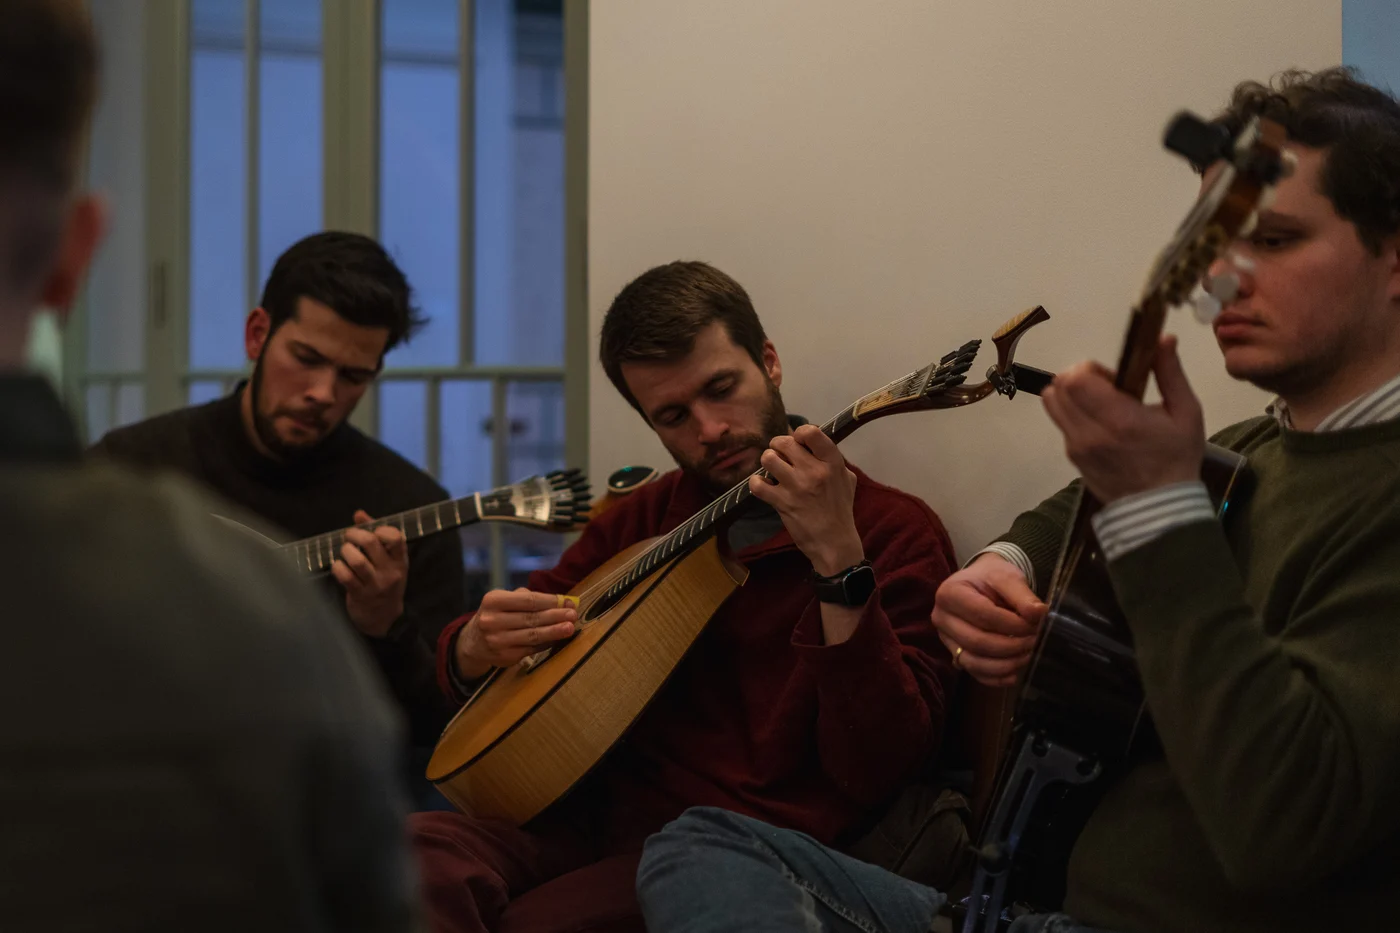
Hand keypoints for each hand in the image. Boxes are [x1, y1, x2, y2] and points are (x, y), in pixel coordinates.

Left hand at [332, 509, 408, 637]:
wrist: (384, 618)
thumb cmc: (385, 583)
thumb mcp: (388, 561)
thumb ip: (375, 535)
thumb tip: (359, 514)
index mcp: (399, 560)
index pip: (396, 537)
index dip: (381, 529)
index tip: (373, 532)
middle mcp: (389, 571)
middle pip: (371, 543)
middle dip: (354, 534)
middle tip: (349, 536)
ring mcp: (375, 584)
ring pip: (356, 560)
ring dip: (345, 551)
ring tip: (344, 552)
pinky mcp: (359, 595)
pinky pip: (345, 576)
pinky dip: (337, 567)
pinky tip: (338, 566)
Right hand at [455, 588, 578, 680]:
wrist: (474, 642)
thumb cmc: (497, 615)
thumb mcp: (504, 600)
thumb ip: (528, 598)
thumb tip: (561, 601)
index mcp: (493, 601)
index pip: (528, 600)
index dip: (551, 601)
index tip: (568, 601)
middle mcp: (492, 621)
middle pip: (531, 618)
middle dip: (555, 616)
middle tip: (573, 615)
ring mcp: (498, 641)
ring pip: (532, 636)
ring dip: (554, 632)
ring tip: (569, 628)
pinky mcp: (505, 657)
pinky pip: (531, 649)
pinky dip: (547, 643)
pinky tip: (558, 639)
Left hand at [749, 424, 863, 575]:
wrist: (834, 542)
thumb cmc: (840, 510)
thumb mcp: (847, 480)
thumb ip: (833, 460)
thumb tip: (813, 444)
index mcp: (832, 462)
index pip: (811, 432)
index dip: (799, 433)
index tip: (797, 442)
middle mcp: (814, 471)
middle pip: (784, 442)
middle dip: (778, 447)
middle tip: (780, 457)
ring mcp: (797, 486)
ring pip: (768, 458)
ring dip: (767, 462)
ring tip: (772, 471)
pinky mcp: (782, 502)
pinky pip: (757, 483)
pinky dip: (756, 483)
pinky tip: (764, 487)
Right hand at [931, 553, 1044, 686]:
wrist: (981, 584)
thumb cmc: (991, 578)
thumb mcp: (1007, 577)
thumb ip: (1023, 596)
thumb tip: (1040, 614)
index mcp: (949, 594)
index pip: (983, 615)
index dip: (1012, 624)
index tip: (1036, 625)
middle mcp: (941, 618)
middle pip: (977, 642)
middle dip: (1011, 646)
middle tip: (1035, 642)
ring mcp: (946, 640)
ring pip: (974, 662)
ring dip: (1005, 664)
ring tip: (1028, 656)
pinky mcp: (955, 655)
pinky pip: (974, 673)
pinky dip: (996, 678)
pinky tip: (1015, 673)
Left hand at [1041, 335, 1204, 503]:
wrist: (1160, 508)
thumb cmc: (1177, 457)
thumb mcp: (1186, 412)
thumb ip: (1170, 373)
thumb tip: (1163, 338)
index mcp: (1120, 419)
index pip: (1076, 380)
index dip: (1089, 369)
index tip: (1112, 377)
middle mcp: (1090, 433)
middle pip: (1058, 388)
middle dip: (1079, 378)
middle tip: (1106, 388)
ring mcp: (1076, 447)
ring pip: (1053, 404)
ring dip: (1071, 395)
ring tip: (1100, 405)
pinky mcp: (1071, 457)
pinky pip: (1061, 424)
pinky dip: (1073, 415)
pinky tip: (1100, 425)